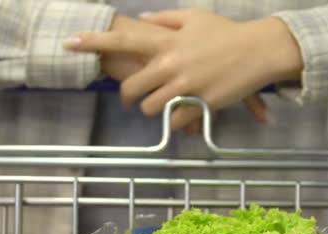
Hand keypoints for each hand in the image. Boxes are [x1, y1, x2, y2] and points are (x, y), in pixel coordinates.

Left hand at [68, 9, 302, 131]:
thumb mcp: (194, 17)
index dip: (93, 42)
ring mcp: (184, 87)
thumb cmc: (226, 32)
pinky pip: (176, 122)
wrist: (259, 51)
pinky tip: (187, 112)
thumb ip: (165, 19)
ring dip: (154, 109)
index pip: (122, 41)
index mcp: (166, 42)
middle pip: (132, 89)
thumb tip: (144, 20)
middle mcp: (170, 65)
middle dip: (128, 96)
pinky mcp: (199, 105)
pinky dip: (178, 120)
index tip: (68, 43)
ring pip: (151, 109)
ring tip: (166, 103)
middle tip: (132, 98)